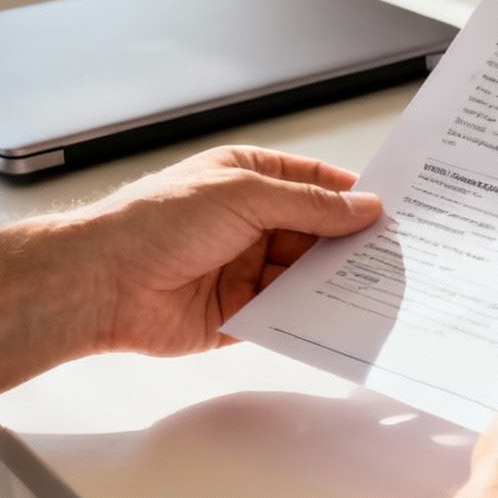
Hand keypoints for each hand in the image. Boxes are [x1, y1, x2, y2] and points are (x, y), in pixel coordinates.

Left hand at [61, 146, 382, 355]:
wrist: (101, 282)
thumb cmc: (155, 222)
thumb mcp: (245, 195)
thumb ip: (309, 206)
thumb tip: (362, 208)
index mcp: (246, 179)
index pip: (312, 183)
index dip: (351, 194)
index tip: (392, 208)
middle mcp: (247, 223)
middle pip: (315, 233)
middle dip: (349, 243)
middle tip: (396, 253)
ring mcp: (243, 270)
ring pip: (304, 276)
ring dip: (334, 281)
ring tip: (378, 287)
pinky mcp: (237, 314)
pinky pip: (285, 315)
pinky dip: (310, 316)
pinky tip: (339, 318)